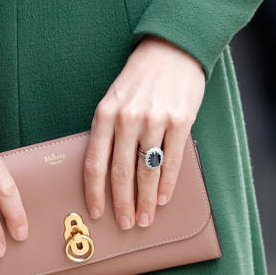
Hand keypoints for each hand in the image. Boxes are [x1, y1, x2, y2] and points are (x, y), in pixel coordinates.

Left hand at [84, 38, 205, 231]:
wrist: (172, 50)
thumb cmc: (140, 79)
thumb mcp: (114, 100)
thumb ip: (109, 131)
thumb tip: (107, 174)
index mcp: (105, 114)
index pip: (95, 162)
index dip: (95, 192)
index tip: (96, 212)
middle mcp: (128, 118)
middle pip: (121, 172)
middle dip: (122, 204)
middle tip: (125, 225)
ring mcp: (155, 120)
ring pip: (147, 171)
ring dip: (145, 200)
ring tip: (145, 218)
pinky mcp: (180, 120)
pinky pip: (171, 161)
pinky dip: (166, 184)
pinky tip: (162, 198)